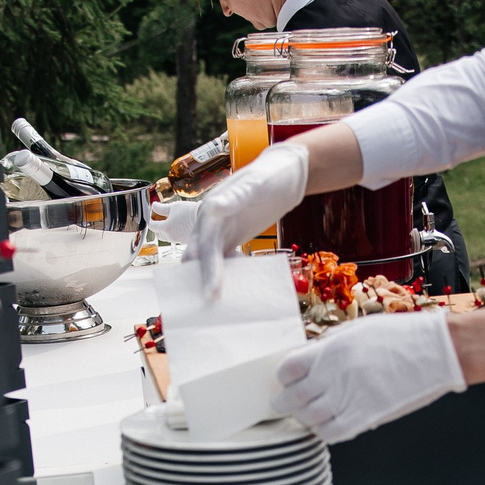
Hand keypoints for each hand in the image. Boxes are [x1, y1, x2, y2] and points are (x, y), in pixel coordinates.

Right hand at [179, 140, 309, 300]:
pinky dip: (227, 276)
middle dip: (197, 284)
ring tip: (219, 309)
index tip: (211, 296)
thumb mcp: (256, 183)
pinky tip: (239, 291)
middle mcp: (209, 223)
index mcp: (211, 211)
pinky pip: (224, 262)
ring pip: (207, 263)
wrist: (287, 172)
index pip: (204, 247)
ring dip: (209, 282)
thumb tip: (213, 206)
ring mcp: (220, 231)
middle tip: (207, 313)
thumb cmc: (272, 175)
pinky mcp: (232, 238)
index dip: (206, 272)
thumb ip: (236, 195)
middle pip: (197, 259)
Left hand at [272, 311, 465, 443]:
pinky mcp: (366, 416)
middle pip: (292, 399)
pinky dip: (327, 432)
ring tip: (312, 415)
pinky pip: (332, 434)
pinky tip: (333, 425)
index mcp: (330, 349)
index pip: (286, 370)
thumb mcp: (358, 330)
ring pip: (309, 420)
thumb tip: (306, 359)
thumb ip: (328, 345)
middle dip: (286, 404)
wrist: (438, 351)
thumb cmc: (402, 337)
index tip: (288, 382)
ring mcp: (349, 397)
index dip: (284, 379)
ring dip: (306, 419)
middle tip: (287, 405)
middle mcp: (334, 374)